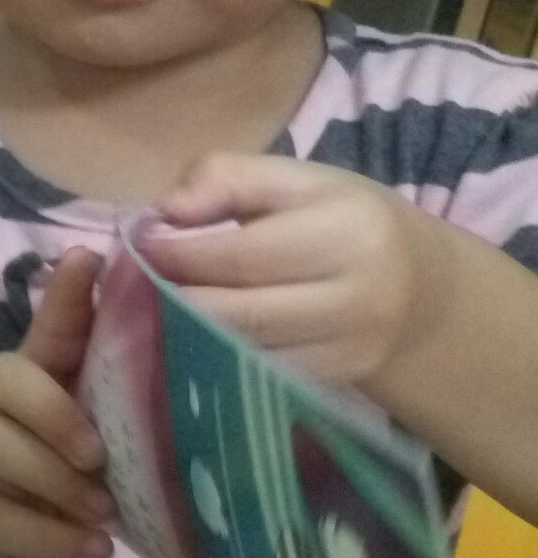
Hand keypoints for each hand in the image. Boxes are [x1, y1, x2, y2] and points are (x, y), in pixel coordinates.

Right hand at [0, 249, 115, 557]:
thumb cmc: (39, 452)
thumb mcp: (68, 406)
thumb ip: (91, 352)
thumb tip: (121, 274)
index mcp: (18, 373)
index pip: (42, 329)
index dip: (66, 297)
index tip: (89, 260)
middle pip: (15, 394)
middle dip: (62, 424)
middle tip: (101, 459)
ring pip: (12, 460)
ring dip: (68, 489)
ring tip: (105, 512)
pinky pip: (15, 525)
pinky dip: (62, 539)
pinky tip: (96, 546)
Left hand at [145, 154, 444, 390]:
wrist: (418, 285)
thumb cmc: (339, 219)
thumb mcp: (293, 180)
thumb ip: (225, 178)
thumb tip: (166, 209)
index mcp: (348, 232)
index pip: (243, 255)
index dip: (181, 255)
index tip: (142, 247)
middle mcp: (359, 296)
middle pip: (240, 311)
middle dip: (177, 299)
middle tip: (140, 285)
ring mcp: (353, 347)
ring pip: (246, 350)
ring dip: (189, 333)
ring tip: (159, 309)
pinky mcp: (340, 380)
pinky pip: (262, 375)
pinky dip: (219, 358)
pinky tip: (194, 337)